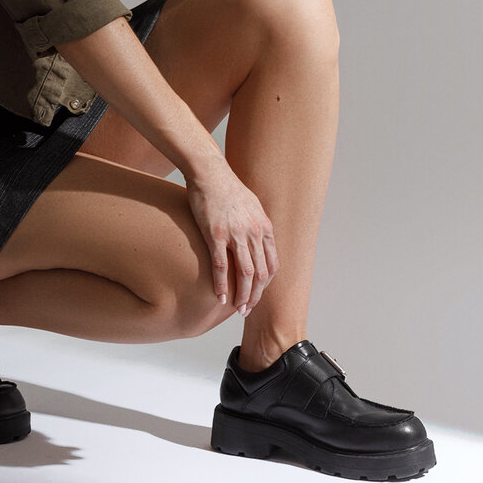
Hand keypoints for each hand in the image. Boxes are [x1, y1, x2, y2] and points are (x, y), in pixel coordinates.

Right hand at [185, 153, 278, 314]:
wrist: (209, 172)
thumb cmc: (227, 187)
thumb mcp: (252, 205)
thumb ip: (257, 224)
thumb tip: (259, 239)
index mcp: (264, 227)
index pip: (272, 264)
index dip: (266, 284)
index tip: (257, 294)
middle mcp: (254, 232)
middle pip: (261, 273)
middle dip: (256, 296)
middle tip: (248, 310)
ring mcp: (236, 234)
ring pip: (245, 274)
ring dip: (243, 295)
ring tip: (237, 309)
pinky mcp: (216, 234)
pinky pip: (222, 266)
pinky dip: (222, 285)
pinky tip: (220, 297)